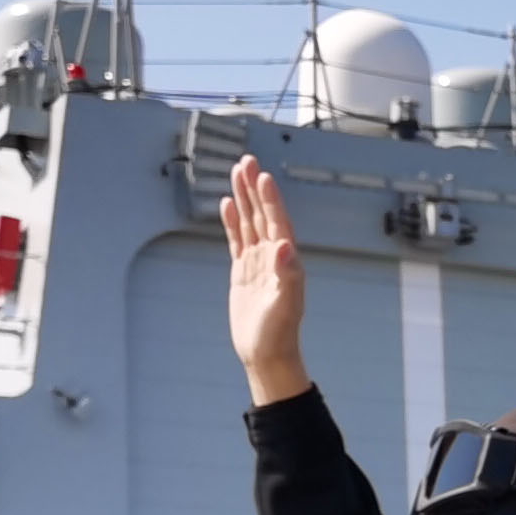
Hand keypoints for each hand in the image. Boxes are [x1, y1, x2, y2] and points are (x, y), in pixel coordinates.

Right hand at [220, 157, 312, 404]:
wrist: (266, 354)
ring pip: (249, 222)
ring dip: (244, 198)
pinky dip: (233, 222)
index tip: (262, 175)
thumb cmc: (279, 332)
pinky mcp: (243, 271)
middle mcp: (274, 256)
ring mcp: (258, 262)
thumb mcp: (285, 304)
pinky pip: (237, 240)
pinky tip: (228, 204)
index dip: (270, 199)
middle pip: (262, 214)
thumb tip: (284, 246)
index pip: (277, 222)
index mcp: (286, 260)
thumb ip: (287, 274)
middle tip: (246, 160)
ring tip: (236, 172)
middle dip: (255, 188)